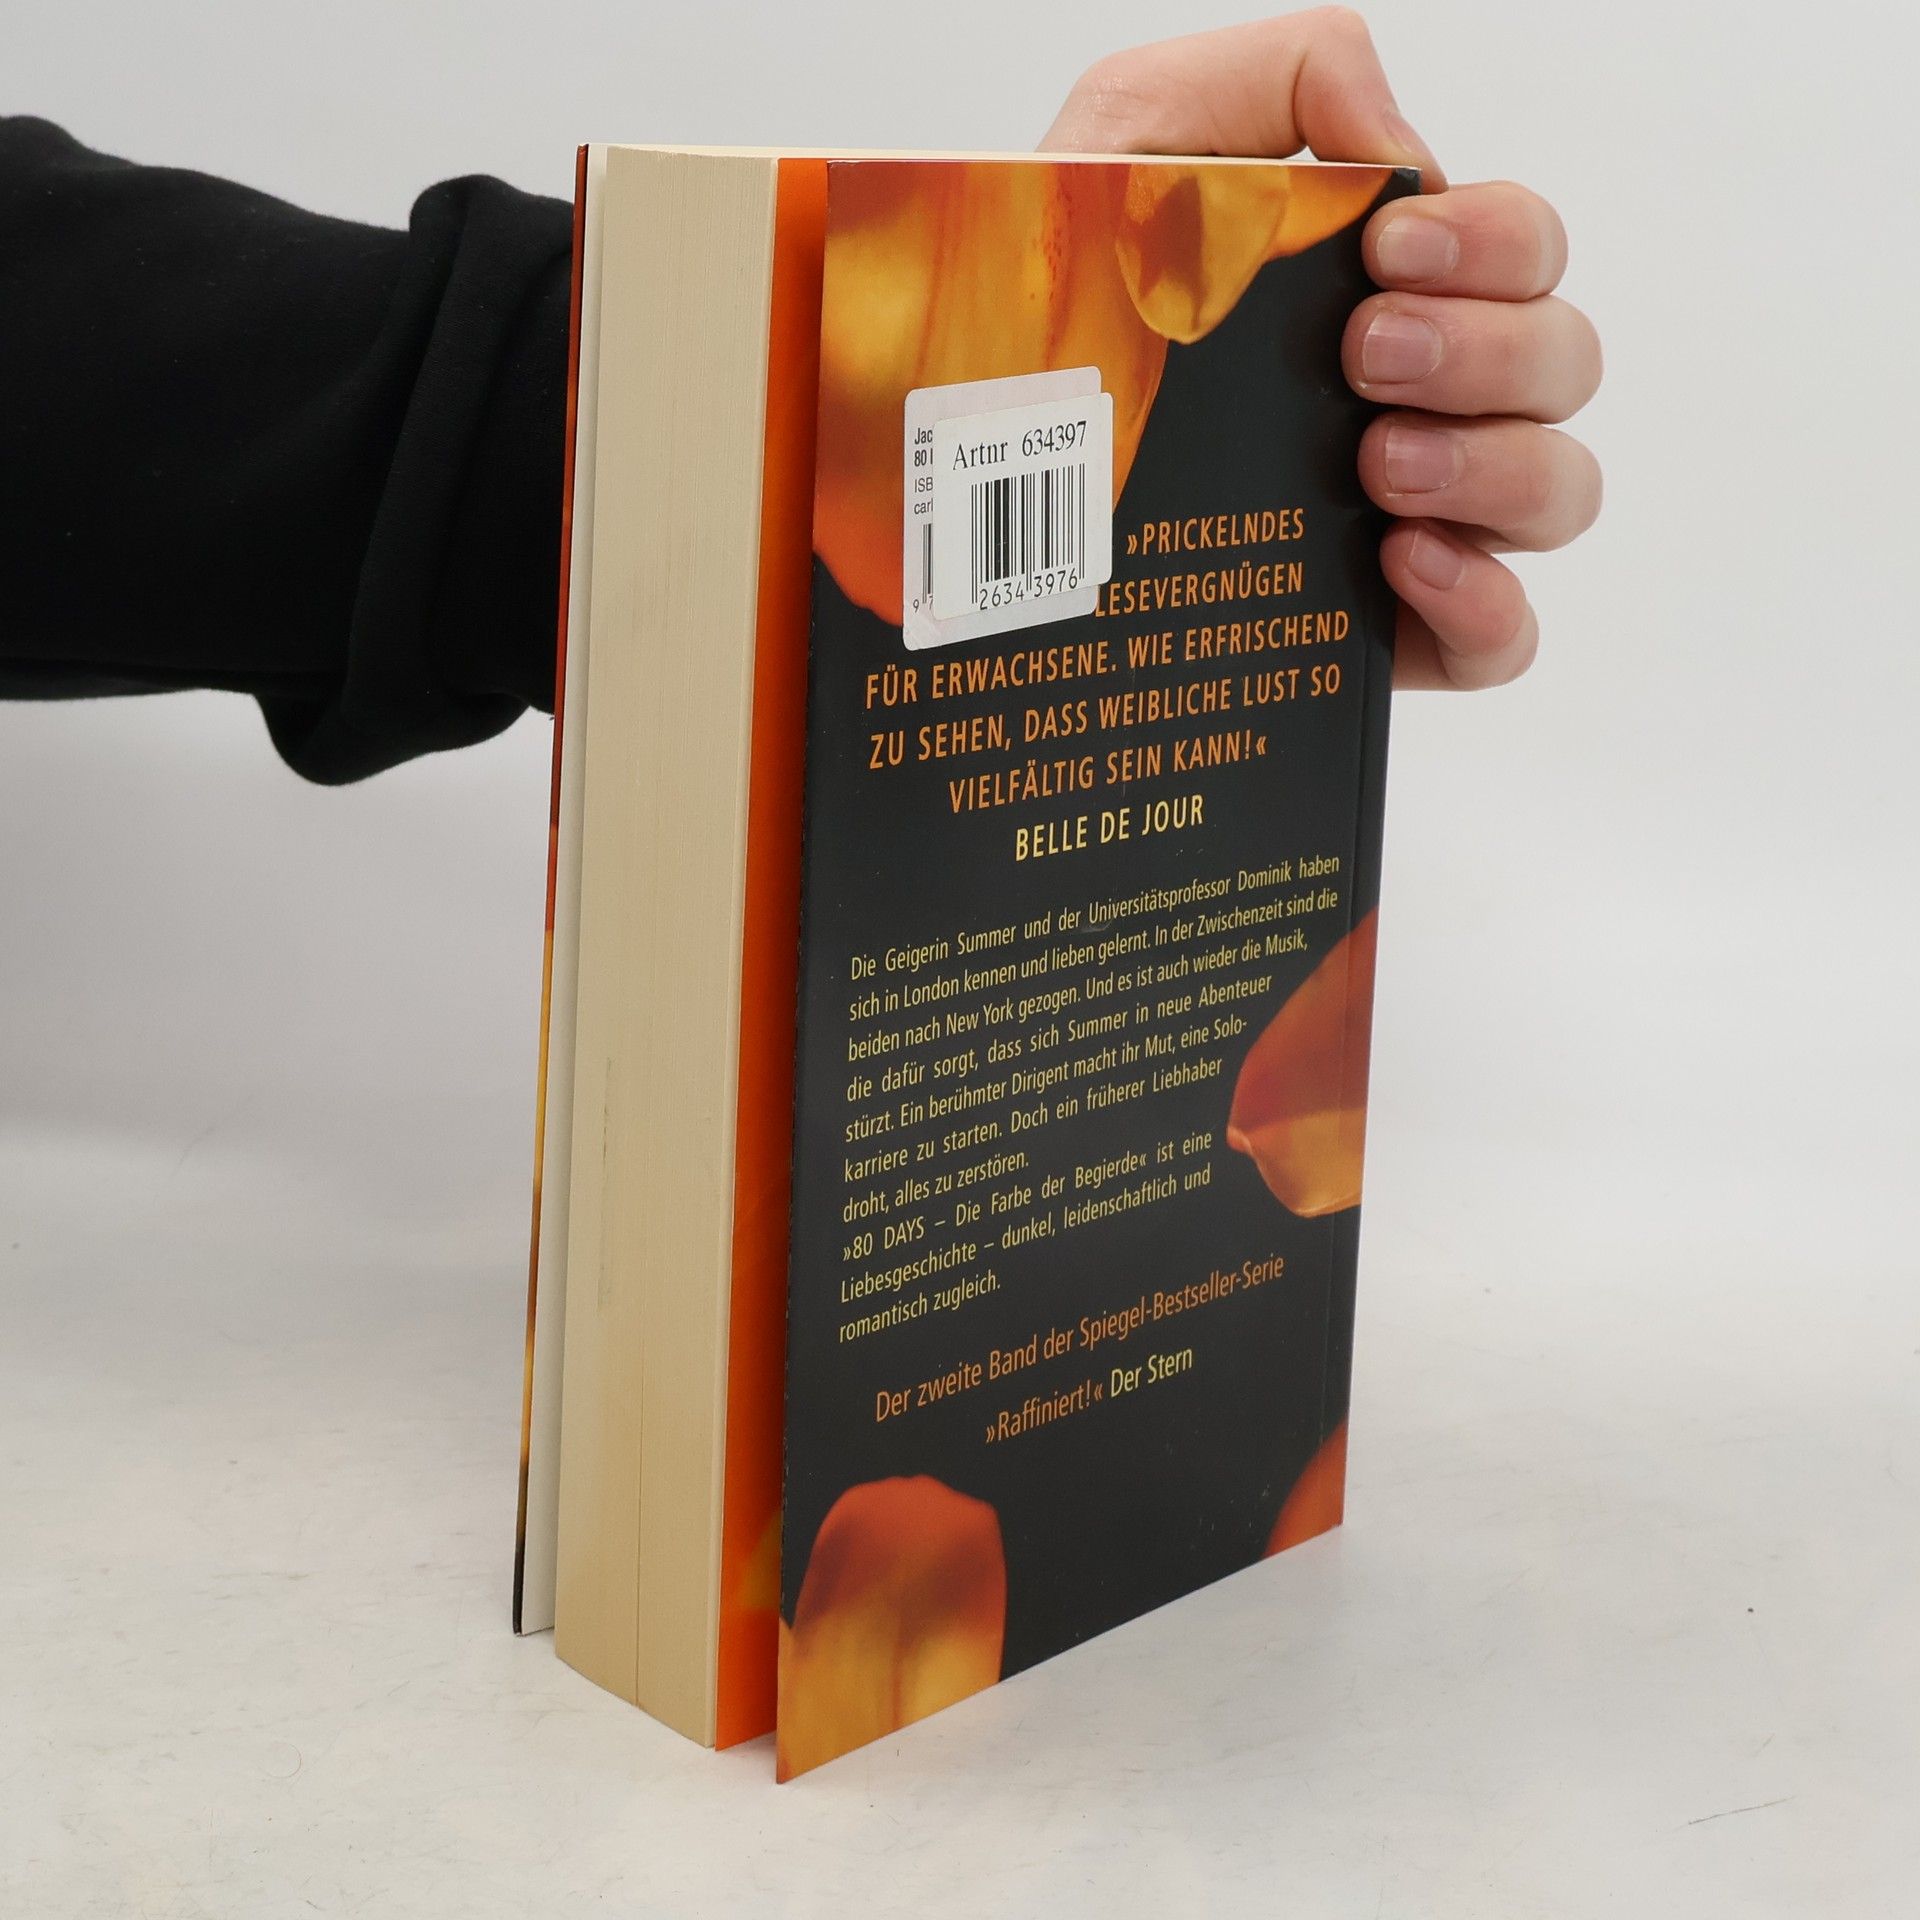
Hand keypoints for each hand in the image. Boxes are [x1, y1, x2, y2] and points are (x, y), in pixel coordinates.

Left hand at [1043, 8, 1601, 690]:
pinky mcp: (1376, 634)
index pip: (1522, 249)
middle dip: (1489, 348)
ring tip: (1377, 461)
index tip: (1389, 251)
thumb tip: (1398, 146)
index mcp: (1381, 287)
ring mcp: (1406, 519)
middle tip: (1367, 354)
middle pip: (1561, 364)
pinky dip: (1488, 604)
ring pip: (1556, 493)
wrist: (964, 457)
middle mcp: (1415, 399)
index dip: (1494, 242)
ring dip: (1496, 465)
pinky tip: (1405, 564)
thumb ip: (1283, 77)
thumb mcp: (1136, 135)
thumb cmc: (1052, 301)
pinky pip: (1501, 641)